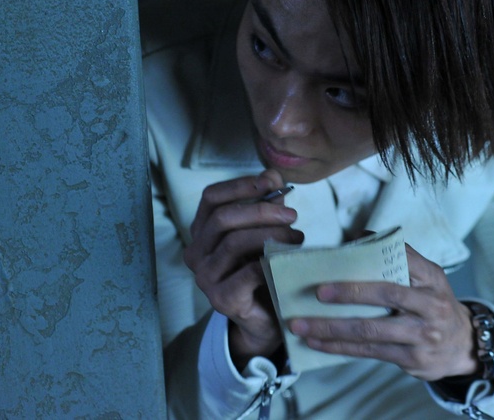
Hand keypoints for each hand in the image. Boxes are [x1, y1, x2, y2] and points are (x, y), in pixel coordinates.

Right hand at [185, 169, 303, 368]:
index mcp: (202, 232)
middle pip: (223, 218)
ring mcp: (205, 278)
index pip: (211, 198)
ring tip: (297, 238)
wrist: (266, 319)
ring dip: (271, 235)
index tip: (272, 183)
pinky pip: (247, 272)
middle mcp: (196, 253)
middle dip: (261, 211)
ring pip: (234, 242)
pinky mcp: (221, 299)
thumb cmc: (263, 269)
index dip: (240, 185)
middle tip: (292, 215)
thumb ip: (267, 203)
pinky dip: (270, 261)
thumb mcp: (265, 231)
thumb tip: (272, 175)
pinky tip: (287, 259)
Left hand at [288, 244, 477, 380]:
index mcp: (432, 278)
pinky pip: (368, 352)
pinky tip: (317, 344)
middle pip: (385, 295)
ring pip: (370, 330)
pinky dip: (339, 347)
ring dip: (331, 328)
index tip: (342, 252)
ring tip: (300, 325)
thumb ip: (401, 261)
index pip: (404, 259)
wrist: (465, 346)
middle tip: (317, 291)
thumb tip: (357, 240)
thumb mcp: (428, 278)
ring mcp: (422, 335)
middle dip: (348, 292)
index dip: (374, 253)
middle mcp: (431, 305)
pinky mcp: (411, 359)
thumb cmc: (434, 303)